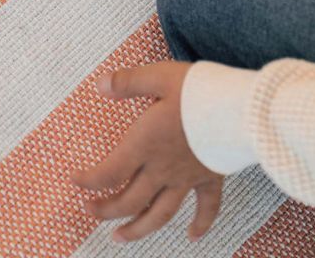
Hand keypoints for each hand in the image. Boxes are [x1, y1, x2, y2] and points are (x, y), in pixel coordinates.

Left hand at [71, 61, 222, 242]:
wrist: (240, 109)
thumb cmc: (198, 92)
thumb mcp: (158, 77)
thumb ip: (128, 82)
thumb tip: (100, 85)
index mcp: (144, 145)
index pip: (109, 173)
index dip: (89, 181)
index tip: (75, 181)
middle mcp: (162, 168)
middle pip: (130, 201)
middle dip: (106, 210)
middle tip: (90, 212)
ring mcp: (187, 177)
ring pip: (160, 214)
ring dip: (139, 229)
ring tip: (120, 238)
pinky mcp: (211, 177)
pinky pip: (207, 208)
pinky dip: (201, 224)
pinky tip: (193, 237)